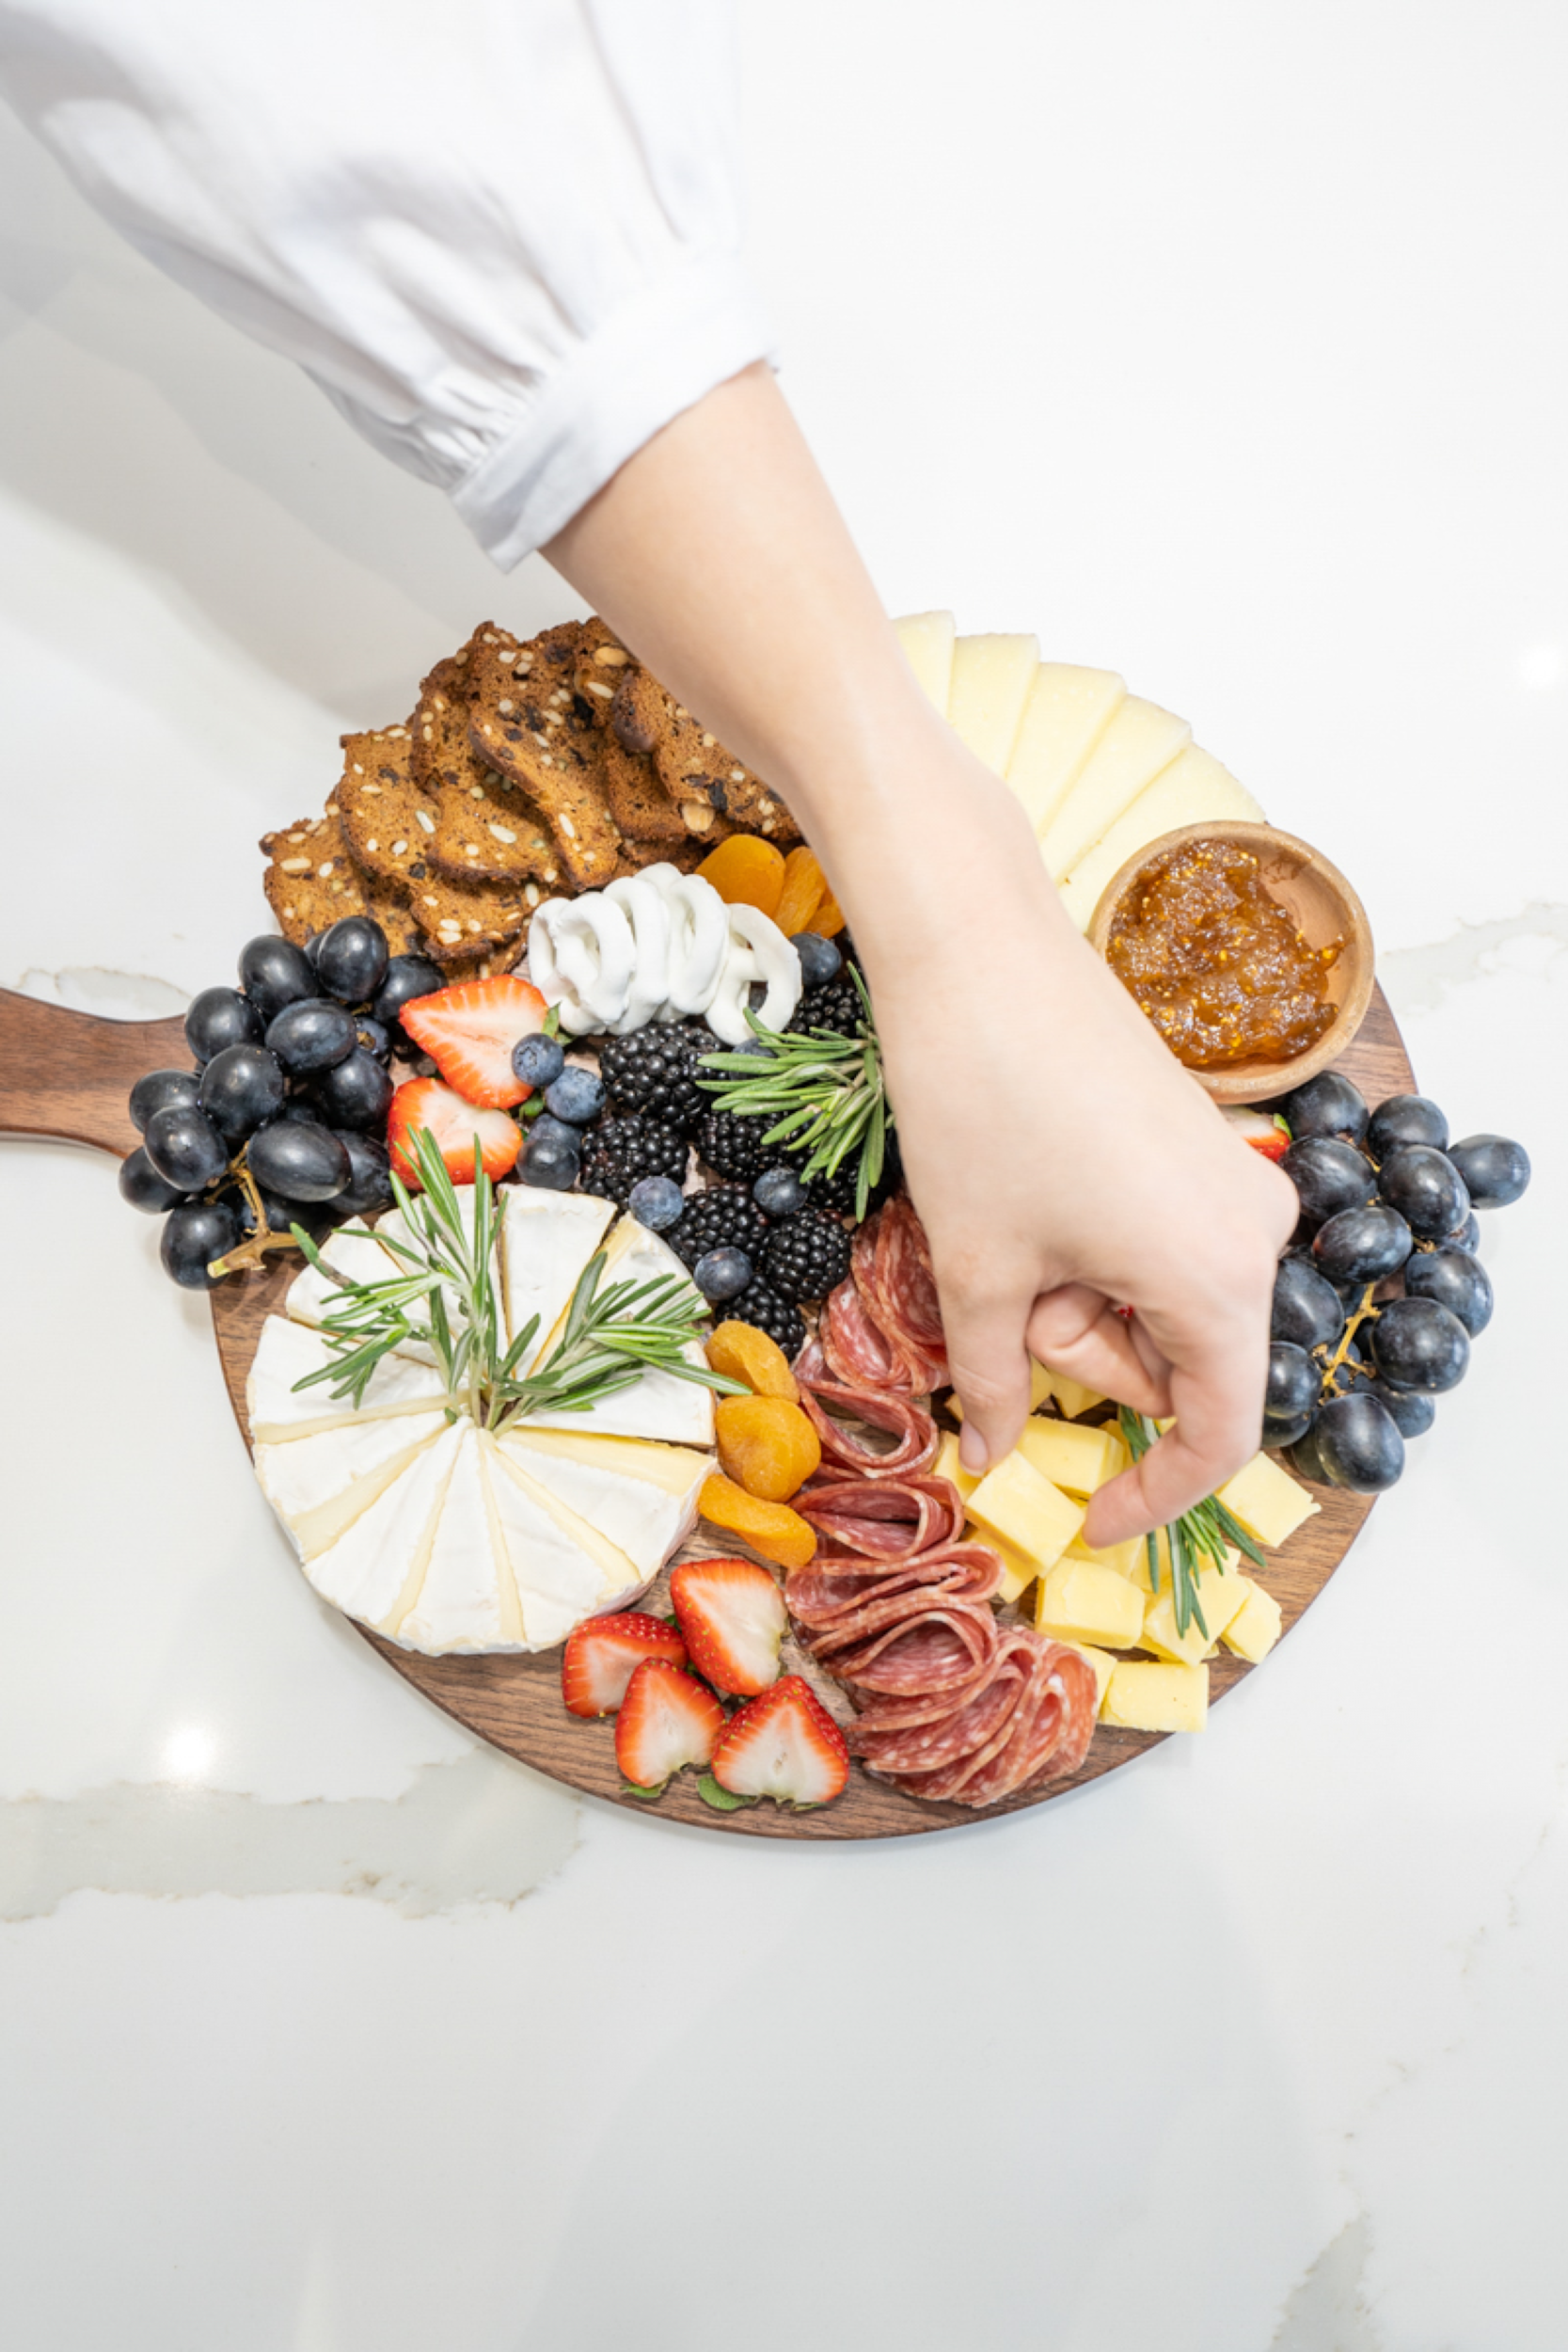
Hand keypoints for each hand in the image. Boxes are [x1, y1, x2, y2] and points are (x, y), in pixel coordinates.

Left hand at [852, 771, 1297, 1540]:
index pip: (1217, 1433)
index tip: (1089, 1520)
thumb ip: (993, 1382)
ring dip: (1076, 1298)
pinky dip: (1090, 1252)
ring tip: (1006, 1228)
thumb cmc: (981, 1109)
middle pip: (1178, 1360)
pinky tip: (1029, 1196)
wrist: (980, 951)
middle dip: (1081, 1354)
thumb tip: (994, 1456)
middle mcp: (1255, 1232)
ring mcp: (1233, 1179)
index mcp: (1220, 1281)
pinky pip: (1156, 1241)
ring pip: (1157, 1300)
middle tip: (998, 1297)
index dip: (1154, 1492)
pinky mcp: (1201, 1140)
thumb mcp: (978, 1268)